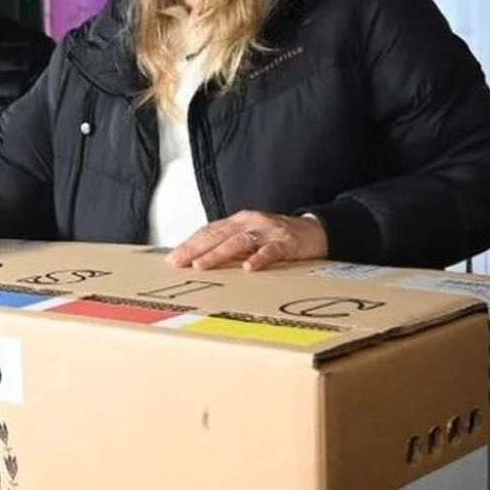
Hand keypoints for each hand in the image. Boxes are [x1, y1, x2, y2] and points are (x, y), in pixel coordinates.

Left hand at [168, 210, 327, 272]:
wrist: (317, 231)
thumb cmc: (277, 237)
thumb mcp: (250, 236)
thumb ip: (228, 245)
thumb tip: (198, 261)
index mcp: (239, 221)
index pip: (209, 231)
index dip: (190, 244)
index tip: (172, 259)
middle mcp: (250, 222)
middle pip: (218, 235)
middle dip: (196, 249)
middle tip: (178, 263)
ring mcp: (269, 231)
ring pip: (239, 241)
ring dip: (218, 254)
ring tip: (201, 265)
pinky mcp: (287, 243)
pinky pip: (271, 251)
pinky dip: (259, 259)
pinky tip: (249, 268)